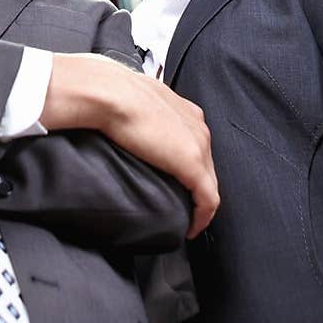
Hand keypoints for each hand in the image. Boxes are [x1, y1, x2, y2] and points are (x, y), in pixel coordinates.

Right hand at [41, 53, 218, 238]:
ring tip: (187, 218)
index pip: (197, 145)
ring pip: (210, 183)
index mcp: (187, 111)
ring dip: (200, 203)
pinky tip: (192, 228)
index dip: (192, 167)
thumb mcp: (137, 101)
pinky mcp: (193, 166)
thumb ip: (143, 113)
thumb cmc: (115, 94)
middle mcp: (199, 127)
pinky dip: (202, 217)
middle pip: (208, 165)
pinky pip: (208, 200)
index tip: (180, 182)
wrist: (112, 94)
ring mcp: (199, 146)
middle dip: (199, 188)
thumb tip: (126, 123)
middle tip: (184, 206)